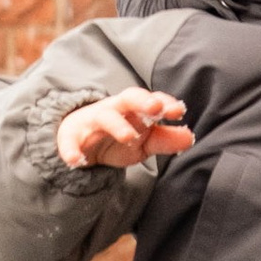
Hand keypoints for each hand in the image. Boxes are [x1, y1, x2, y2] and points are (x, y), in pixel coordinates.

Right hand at [56, 91, 190, 171]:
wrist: (81, 141)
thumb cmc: (119, 136)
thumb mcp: (145, 141)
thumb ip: (166, 140)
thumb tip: (190, 137)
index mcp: (134, 109)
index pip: (150, 100)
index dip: (164, 103)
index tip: (178, 111)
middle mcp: (114, 110)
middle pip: (128, 98)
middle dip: (142, 101)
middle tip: (155, 108)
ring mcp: (92, 122)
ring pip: (104, 117)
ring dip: (116, 125)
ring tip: (128, 137)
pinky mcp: (71, 137)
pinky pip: (69, 141)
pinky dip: (71, 150)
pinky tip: (76, 161)